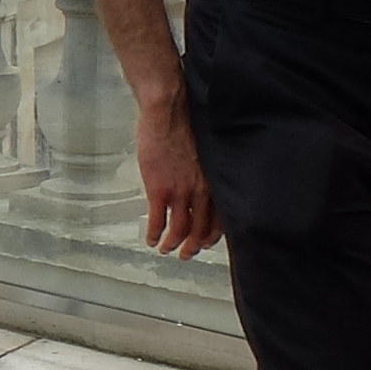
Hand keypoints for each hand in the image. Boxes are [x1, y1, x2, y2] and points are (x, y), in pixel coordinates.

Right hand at [132, 91, 220, 257]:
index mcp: (214, 182)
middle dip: (193, 247)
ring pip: (179, 230)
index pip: (220, 219)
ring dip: (172, 244)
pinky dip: (154, 234)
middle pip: (200, 229)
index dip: (212, 235)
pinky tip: (150, 239)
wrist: (167, 115)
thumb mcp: (204, 154)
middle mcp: (201, 192)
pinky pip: (158, 221)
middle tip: (187, 254)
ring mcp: (180, 193)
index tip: (205, 243)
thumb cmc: (186, 125)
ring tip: (165, 249)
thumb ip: (205, 172)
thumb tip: (200, 182)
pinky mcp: (159, 190)